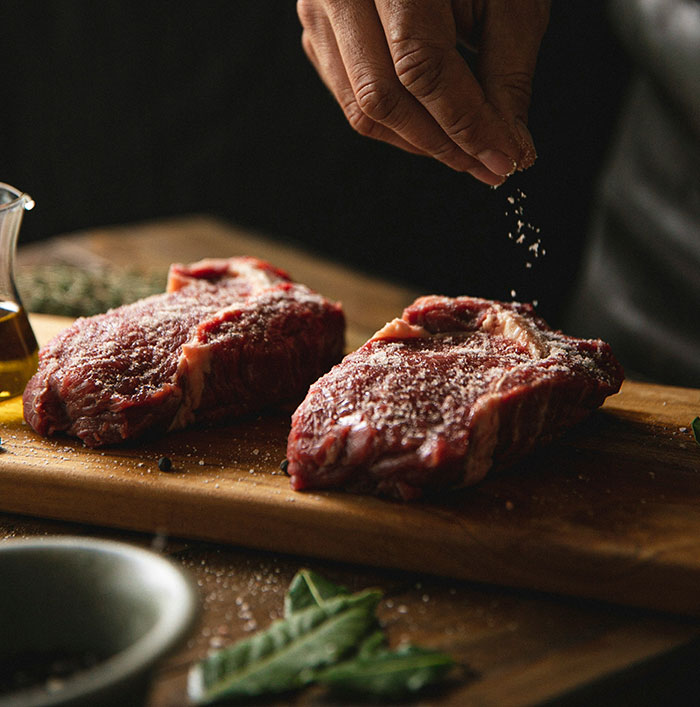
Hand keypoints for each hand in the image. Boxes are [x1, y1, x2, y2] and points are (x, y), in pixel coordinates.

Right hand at [297, 0, 549, 185]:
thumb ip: (507, 74)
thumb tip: (509, 148)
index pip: (422, 67)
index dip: (464, 124)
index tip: (502, 160)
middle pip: (382, 97)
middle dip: (441, 144)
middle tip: (486, 165)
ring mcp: (319, 9)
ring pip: (362, 108)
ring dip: (418, 141)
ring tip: (463, 150)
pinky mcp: (317, 30)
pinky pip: (350, 97)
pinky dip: (396, 122)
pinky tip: (429, 124)